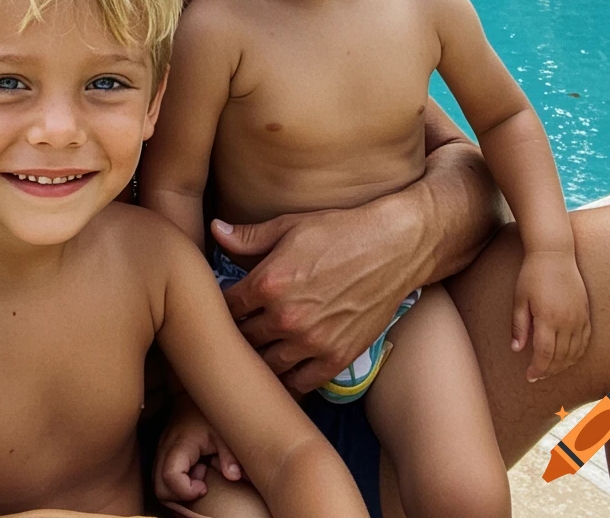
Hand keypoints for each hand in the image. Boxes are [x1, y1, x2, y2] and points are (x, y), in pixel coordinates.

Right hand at [154, 396, 243, 505]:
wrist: (194, 395)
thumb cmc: (209, 413)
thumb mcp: (223, 432)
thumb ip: (229, 455)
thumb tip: (235, 476)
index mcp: (181, 444)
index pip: (170, 477)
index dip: (186, 490)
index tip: (204, 486)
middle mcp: (165, 449)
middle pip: (159, 488)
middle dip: (180, 496)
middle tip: (202, 481)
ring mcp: (160, 451)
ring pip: (157, 485)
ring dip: (177, 490)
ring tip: (199, 472)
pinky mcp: (161, 453)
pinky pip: (160, 478)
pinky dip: (175, 483)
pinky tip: (193, 470)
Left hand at [212, 201, 422, 396]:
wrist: (393, 248)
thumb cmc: (340, 231)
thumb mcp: (290, 226)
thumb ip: (248, 237)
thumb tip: (215, 230)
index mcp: (269, 283)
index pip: (226, 307)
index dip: (223, 305)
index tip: (227, 303)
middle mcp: (286, 318)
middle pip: (243, 339)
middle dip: (239, 331)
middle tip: (241, 326)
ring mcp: (312, 342)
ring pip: (267, 365)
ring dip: (261, 357)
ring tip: (262, 345)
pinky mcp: (336, 358)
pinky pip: (300, 383)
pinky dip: (290, 377)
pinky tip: (288, 362)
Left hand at [511, 250, 590, 381]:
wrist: (554, 253)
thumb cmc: (532, 274)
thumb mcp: (520, 298)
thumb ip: (519, 326)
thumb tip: (517, 349)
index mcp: (548, 318)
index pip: (545, 355)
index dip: (538, 369)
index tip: (530, 376)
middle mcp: (567, 321)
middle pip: (561, 357)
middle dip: (548, 370)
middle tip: (537, 375)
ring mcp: (579, 318)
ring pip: (575, 353)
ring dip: (563, 365)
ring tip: (550, 369)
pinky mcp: (586, 313)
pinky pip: (585, 341)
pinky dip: (578, 354)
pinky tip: (568, 357)